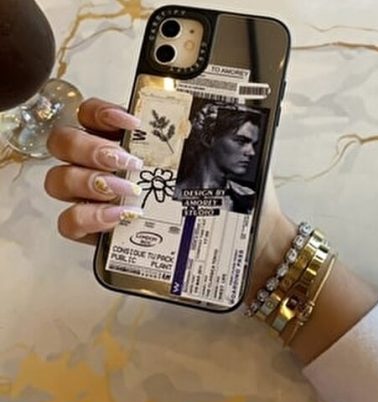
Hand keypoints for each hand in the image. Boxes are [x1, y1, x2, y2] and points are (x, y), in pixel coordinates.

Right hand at [45, 98, 294, 298]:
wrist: (237, 241)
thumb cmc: (225, 196)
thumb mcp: (221, 159)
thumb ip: (215, 135)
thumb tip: (232, 105)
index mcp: (127, 143)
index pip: (91, 115)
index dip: (100, 112)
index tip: (131, 121)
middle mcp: (104, 166)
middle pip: (64, 144)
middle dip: (89, 148)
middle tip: (126, 162)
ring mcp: (96, 199)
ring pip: (59, 181)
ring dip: (88, 181)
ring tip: (128, 191)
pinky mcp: (96, 233)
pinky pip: (68, 224)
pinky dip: (87, 218)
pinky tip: (118, 218)